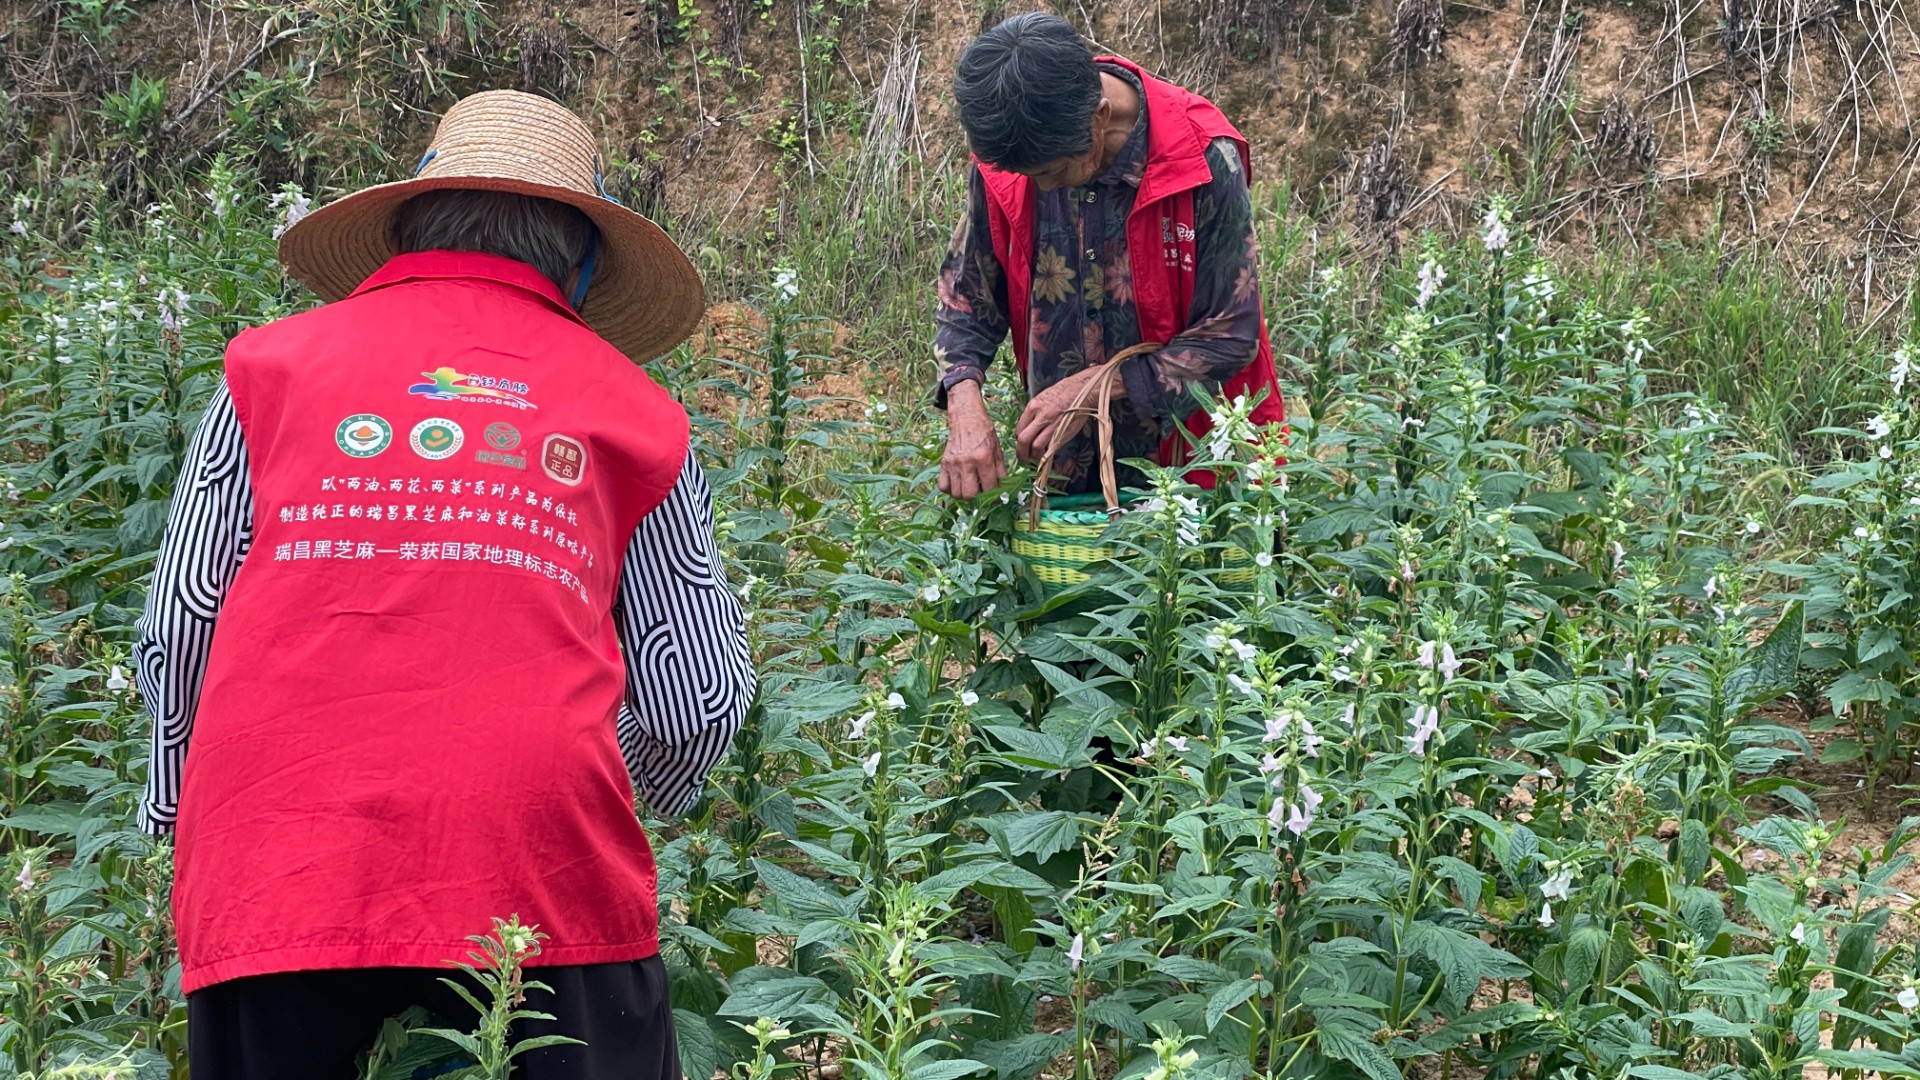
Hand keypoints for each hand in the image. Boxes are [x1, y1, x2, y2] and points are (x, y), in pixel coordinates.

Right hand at [938, 382, 1007, 499]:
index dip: (994, 493)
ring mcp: (953, 463)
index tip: (995, 492)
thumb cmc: (984, 432)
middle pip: (969, 495)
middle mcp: (967, 462)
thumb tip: (1004, 488)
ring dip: (964, 494)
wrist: (966, 418)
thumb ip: (1001, 470)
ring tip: (970, 487)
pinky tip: (958, 484)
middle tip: (981, 490)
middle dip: (977, 496)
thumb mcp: (997, 449)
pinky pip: (943, 486)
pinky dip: (950, 489)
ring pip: (956, 493)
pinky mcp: (944, 463)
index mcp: (983, 458)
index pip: (989, 487)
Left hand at [1015, 366, 1117, 464]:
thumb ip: (1035, 414)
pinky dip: (1048, 454)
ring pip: (1036, 446)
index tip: (1023, 445)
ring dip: (1034, 456)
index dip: (1019, 441)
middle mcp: (1040, 416)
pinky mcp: (1064, 432)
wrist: (1083, 390)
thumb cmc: (1064, 393)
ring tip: (1036, 458)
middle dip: (1021, 453)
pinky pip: (1051, 447)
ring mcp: (1052, 425)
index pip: (1019, 429)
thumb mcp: (1043, 398)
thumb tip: (1029, 428)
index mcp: (1033, 407)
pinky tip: (1048, 455)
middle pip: (1023, 440)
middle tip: (1024, 459)